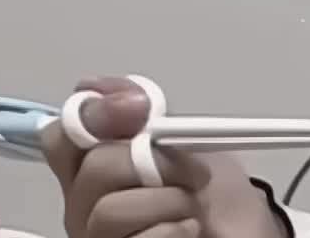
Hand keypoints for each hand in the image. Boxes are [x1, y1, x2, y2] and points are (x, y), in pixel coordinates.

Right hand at [42, 76, 285, 237]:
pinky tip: (189, 231)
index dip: (94, 116)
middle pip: (94, 167)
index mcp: (97, 170)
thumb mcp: (189, 141)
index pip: (63, 136)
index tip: (138, 109)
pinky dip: (172, 231)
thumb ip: (143, 115)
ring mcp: (98, 237)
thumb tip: (92, 86)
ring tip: (193, 207)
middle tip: (191, 171)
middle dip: (152, 161)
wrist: (246, 233)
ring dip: (169, 201)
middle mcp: (87, 207)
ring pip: (108, 211)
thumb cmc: (217, 195)